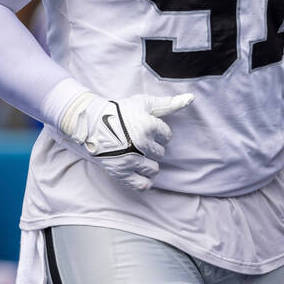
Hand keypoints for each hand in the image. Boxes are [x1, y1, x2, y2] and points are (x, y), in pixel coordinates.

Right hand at [64, 93, 194, 190]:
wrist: (91, 124)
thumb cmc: (119, 111)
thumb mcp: (143, 102)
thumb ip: (168, 103)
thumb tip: (191, 98)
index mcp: (148, 125)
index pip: (167, 135)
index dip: (159, 132)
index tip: (147, 129)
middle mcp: (141, 144)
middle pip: (160, 153)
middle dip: (152, 148)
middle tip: (138, 141)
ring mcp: (131, 160)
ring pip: (153, 169)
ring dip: (149, 164)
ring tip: (137, 155)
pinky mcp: (122, 173)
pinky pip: (141, 184)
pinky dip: (143, 180)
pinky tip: (138, 171)